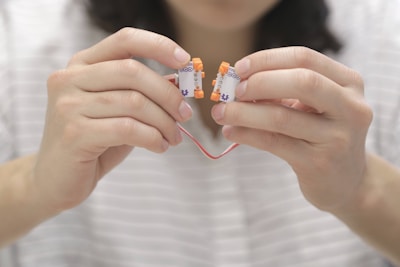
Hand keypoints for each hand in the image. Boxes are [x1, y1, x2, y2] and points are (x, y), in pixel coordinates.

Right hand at [33, 28, 192, 210]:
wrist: (56, 179)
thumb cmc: (94, 141)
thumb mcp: (120, 110)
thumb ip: (143, 93)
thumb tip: (179, 82)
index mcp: (82, 65)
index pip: (125, 40)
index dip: (159, 46)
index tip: (185, 61)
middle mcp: (70, 78)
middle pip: (133, 72)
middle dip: (168, 95)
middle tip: (185, 115)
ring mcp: (69, 105)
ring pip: (135, 103)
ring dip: (164, 122)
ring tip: (173, 137)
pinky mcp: (74, 133)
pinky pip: (128, 129)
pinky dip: (153, 138)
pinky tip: (159, 146)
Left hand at [211, 46, 372, 210]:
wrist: (345, 180)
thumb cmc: (321, 135)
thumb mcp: (311, 107)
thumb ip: (282, 91)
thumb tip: (237, 82)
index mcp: (348, 83)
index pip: (304, 58)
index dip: (267, 60)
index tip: (239, 68)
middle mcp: (350, 107)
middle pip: (302, 81)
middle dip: (259, 82)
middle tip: (234, 91)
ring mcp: (337, 137)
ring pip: (281, 117)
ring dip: (243, 112)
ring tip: (220, 113)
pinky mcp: (319, 163)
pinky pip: (273, 142)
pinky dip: (246, 134)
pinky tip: (230, 132)